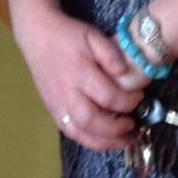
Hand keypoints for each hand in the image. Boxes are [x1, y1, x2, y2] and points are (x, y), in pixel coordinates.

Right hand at [13, 3, 149, 151]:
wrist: (37, 36)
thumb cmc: (68, 35)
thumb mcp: (93, 35)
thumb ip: (111, 53)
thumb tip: (126, 74)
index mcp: (80, 71)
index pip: (107, 96)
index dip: (128, 102)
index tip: (140, 97)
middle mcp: (67, 91)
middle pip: (91, 120)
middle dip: (116, 129)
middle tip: (134, 125)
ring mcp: (57, 103)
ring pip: (79, 132)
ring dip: (104, 142)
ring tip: (124, 140)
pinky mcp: (52, 109)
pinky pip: (70, 132)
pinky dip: (88, 140)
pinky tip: (103, 140)